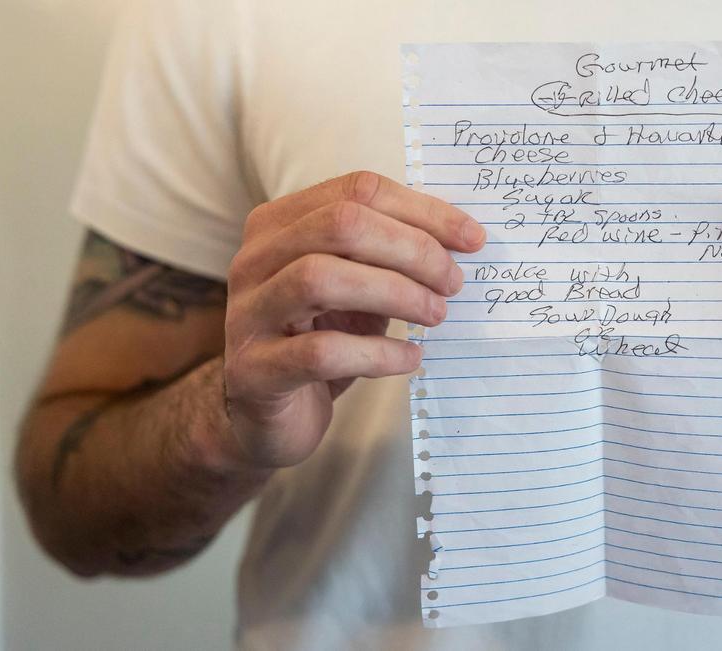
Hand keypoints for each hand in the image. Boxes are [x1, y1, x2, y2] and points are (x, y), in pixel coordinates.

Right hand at [219, 171, 484, 468]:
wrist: (266, 414)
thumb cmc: (321, 338)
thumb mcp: (356, 286)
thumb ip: (390, 256)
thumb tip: (462, 240)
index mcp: (279, 224)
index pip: (358, 190)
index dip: (423, 211)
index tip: (472, 240)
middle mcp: (255, 259)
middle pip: (341, 224)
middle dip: (412, 250)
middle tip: (453, 283)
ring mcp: (248, 314)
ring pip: (321, 279)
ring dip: (395, 294)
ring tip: (436, 315)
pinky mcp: (255, 371)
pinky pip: (322, 352)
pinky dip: (377, 353)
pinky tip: (409, 357)